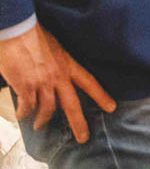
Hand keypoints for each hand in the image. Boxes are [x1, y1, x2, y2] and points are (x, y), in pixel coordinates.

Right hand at [0, 24, 114, 142]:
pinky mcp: (25, 86)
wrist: (18, 31)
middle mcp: (59, 76)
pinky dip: (24, 113)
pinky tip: (22, 115)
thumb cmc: (34, 36)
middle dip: (79, 123)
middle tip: (83, 138)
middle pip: (72, 104)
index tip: (112, 107)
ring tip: (40, 125)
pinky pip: (27, 107)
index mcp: (68, 64)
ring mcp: (42, 82)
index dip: (101, 96)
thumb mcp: (55, 48)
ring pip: (48, 109)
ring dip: (43, 120)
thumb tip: (56, 77)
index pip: (90, 82)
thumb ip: (58, 65)